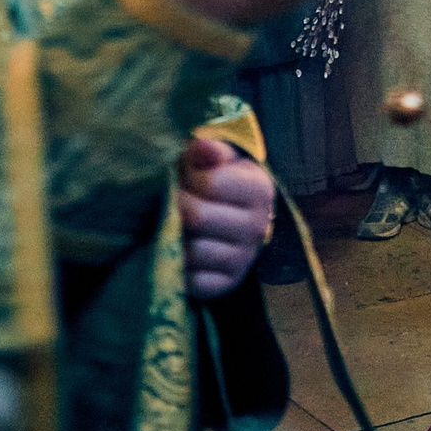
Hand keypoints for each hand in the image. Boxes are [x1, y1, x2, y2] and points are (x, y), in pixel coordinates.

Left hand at [179, 135, 274, 299]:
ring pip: (194, 251)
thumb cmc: (211, 181)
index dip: (189, 177)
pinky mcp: (228, 283)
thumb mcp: (213, 159)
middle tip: (170, 201)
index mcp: (260, 189)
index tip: (185, 175)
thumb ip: (209, 150)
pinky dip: (179, 268)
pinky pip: (194, 282)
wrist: (221, 216)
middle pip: (199, 218)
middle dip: (175, 207)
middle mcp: (259, 226)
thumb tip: (202, 146)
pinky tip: (178, 251)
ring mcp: (245, 258)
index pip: (213, 183)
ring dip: (174, 238)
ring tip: (173, 225)